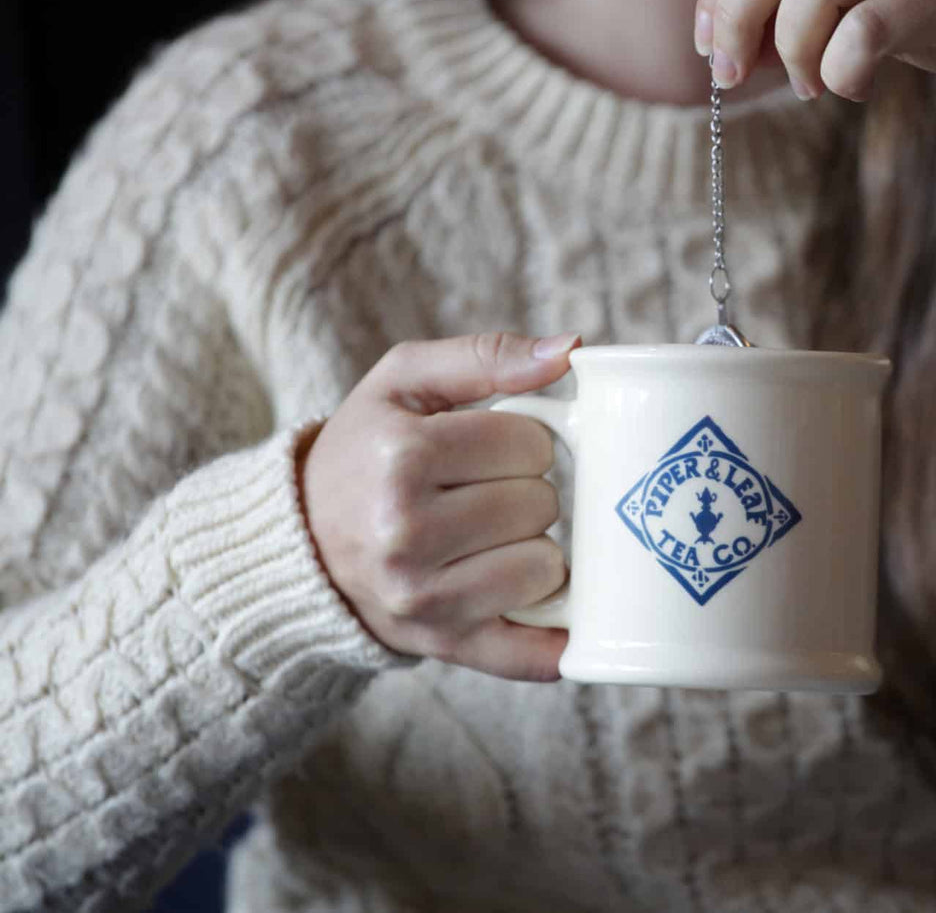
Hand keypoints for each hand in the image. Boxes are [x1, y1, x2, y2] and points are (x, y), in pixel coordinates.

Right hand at [301, 331, 579, 680]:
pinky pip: (534, 653)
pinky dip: (556, 639)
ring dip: (535, 551)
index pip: (531, 444)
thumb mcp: (404, 382)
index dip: (524, 442)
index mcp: (401, 458)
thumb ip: (486, 355)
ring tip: (490, 540)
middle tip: (485, 495)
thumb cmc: (365, 452)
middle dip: (527, 493)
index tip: (492, 450)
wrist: (298, 543)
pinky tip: (560, 617)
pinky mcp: (442, 646)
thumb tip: (571, 349)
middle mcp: (406, 532)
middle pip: (541, 505)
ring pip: (547, 568)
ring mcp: (423, 598)